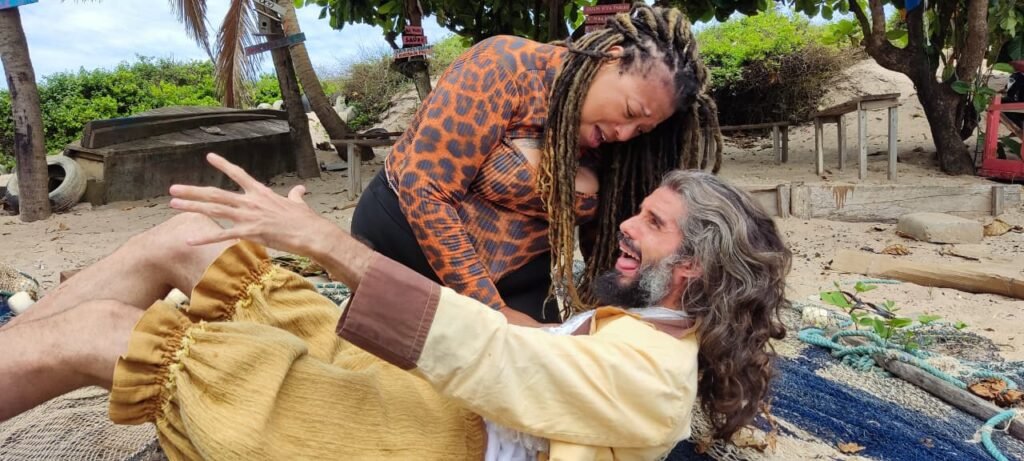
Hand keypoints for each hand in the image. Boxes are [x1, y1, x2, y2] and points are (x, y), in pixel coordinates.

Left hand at [168, 153, 331, 256]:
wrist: (312, 232)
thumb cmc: (306, 220)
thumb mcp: (298, 203)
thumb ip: (295, 195)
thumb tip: (301, 189)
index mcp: (261, 193)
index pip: (239, 174)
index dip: (223, 165)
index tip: (209, 157)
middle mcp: (251, 201)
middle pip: (216, 193)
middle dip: (193, 190)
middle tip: (173, 189)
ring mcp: (249, 216)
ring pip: (214, 209)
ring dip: (192, 206)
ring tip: (173, 204)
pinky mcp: (250, 232)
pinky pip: (222, 235)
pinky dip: (204, 238)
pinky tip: (189, 240)